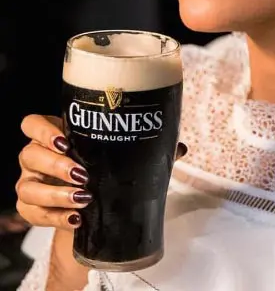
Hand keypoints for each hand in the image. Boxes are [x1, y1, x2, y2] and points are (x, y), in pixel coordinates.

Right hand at [16, 114, 188, 230]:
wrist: (90, 210)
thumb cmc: (104, 173)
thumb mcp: (120, 159)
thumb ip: (145, 151)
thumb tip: (179, 147)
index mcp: (56, 136)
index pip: (32, 124)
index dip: (43, 131)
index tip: (66, 140)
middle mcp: (37, 158)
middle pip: (29, 154)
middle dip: (56, 165)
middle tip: (82, 174)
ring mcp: (30, 184)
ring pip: (28, 186)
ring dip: (56, 193)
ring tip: (84, 197)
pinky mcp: (31, 210)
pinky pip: (33, 214)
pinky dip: (54, 217)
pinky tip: (76, 218)